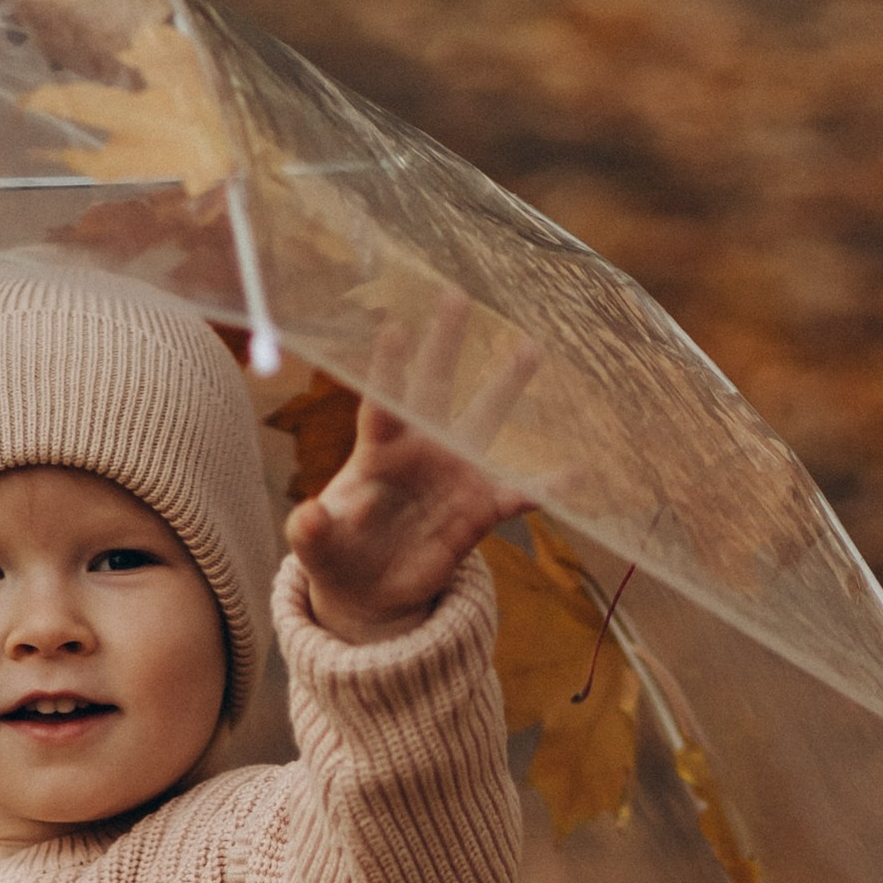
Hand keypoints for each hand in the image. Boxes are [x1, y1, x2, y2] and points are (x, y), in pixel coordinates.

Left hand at [287, 293, 540, 639]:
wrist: (373, 588)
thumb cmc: (340, 555)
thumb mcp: (319, 550)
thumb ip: (313, 533)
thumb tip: (304, 520)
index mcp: (376, 453)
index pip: (381, 404)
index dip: (387, 372)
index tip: (394, 328)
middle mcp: (420, 449)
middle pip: (433, 389)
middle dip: (446, 343)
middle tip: (456, 294)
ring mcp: (455, 473)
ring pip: (484, 420)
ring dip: (507, 385)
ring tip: (531, 346)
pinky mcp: (480, 507)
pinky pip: (519, 493)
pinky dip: (548, 486)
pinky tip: (578, 471)